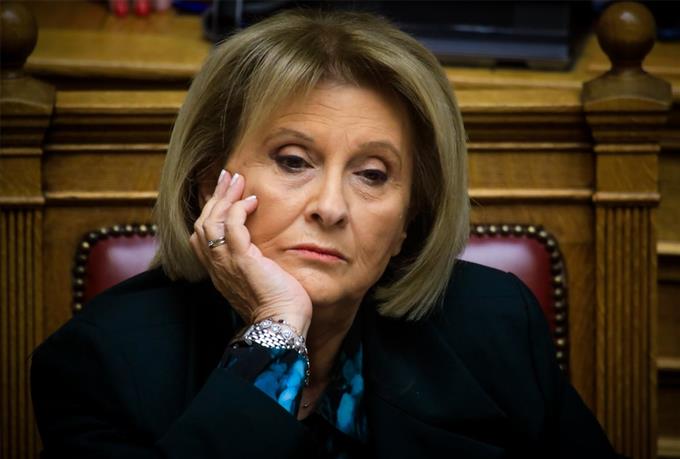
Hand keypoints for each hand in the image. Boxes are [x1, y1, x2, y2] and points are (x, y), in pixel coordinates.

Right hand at [189, 170, 312, 335]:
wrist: (282, 324)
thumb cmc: (279, 307)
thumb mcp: (262, 280)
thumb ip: (256, 264)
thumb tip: (265, 251)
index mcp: (220, 271)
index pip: (203, 236)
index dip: (211, 212)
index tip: (224, 194)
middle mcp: (217, 266)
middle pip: (203, 224)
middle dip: (215, 197)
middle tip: (228, 177)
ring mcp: (227, 263)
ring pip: (212, 221)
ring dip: (224, 197)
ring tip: (237, 180)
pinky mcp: (242, 260)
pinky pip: (231, 227)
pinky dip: (239, 209)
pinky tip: (252, 201)